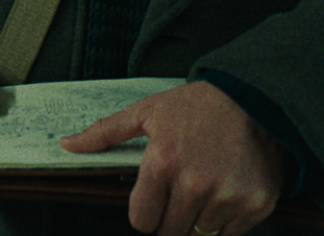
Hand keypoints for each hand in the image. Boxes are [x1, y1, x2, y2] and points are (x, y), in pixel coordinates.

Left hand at [59, 81, 286, 235]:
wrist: (257, 100)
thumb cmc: (199, 106)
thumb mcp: (148, 111)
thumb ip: (105, 133)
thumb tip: (67, 145)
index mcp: (163, 164)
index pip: (141, 221)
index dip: (145, 209)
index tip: (155, 195)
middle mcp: (195, 185)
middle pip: (169, 232)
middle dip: (171, 214)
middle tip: (183, 187)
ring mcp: (227, 198)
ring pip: (198, 235)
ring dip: (198, 217)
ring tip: (207, 184)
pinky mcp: (255, 206)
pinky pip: (228, 235)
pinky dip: (226, 220)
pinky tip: (226, 191)